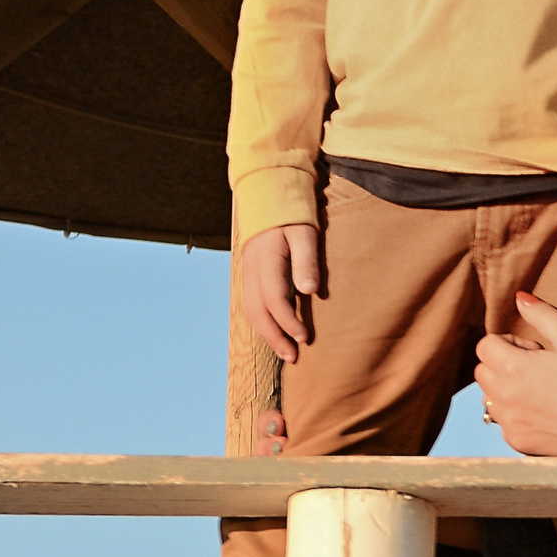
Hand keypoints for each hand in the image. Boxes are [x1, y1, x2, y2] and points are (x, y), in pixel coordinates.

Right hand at [238, 223, 320, 364]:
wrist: (269, 198)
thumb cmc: (292, 216)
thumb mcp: (305, 234)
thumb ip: (307, 261)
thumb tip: (308, 291)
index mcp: (265, 261)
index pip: (274, 300)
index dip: (288, 322)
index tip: (304, 338)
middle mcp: (251, 271)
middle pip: (258, 312)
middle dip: (274, 337)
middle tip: (293, 357)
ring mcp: (248, 274)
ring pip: (252, 311)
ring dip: (267, 333)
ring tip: (285, 352)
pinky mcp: (251, 276)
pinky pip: (253, 304)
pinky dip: (263, 322)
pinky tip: (275, 333)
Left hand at [475, 297, 556, 457]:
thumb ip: (543, 315)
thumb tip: (519, 298)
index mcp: (513, 367)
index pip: (485, 345)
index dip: (508, 342)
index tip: (534, 350)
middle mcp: (503, 395)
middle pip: (482, 370)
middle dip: (503, 364)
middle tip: (537, 368)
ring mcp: (508, 421)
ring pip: (489, 397)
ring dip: (506, 390)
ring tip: (540, 391)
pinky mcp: (515, 440)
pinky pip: (503, 421)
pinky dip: (516, 414)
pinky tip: (545, 412)